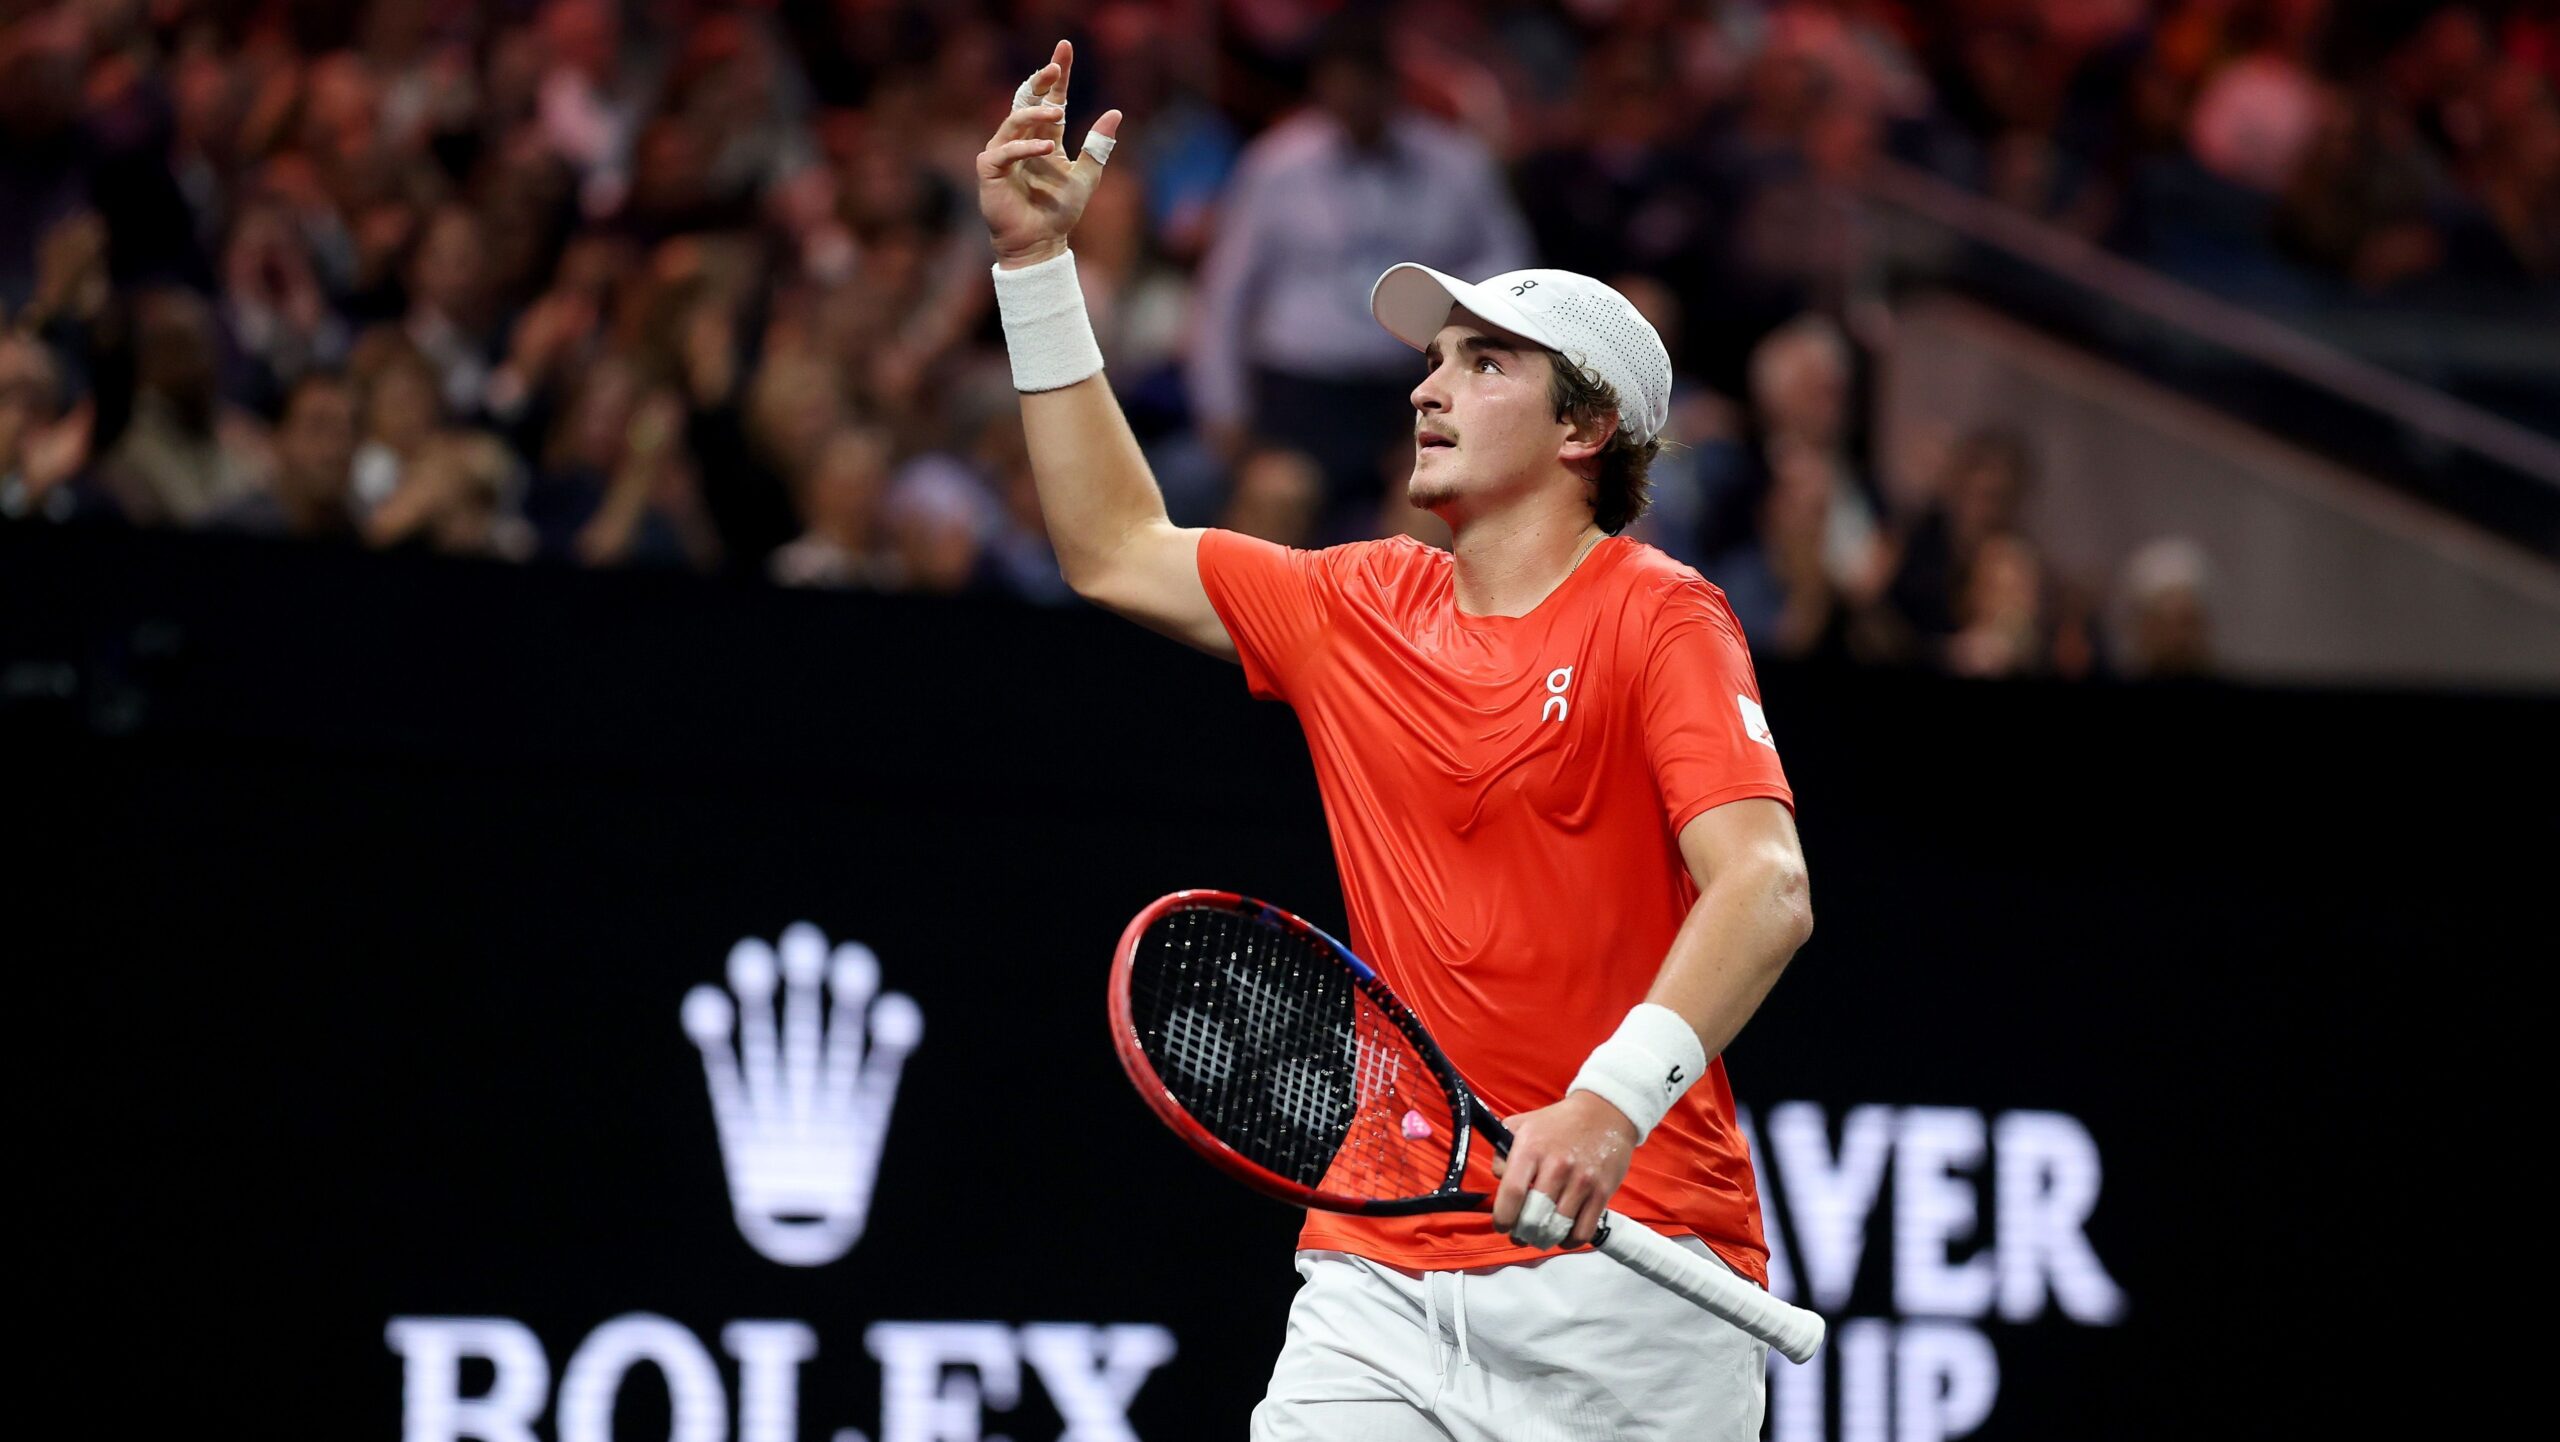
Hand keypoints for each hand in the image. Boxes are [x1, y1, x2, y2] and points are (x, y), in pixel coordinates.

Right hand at [976, 39, 1123, 269]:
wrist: (1040, 243)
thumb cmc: (1059, 213)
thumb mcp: (1086, 176)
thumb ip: (1099, 145)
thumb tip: (1116, 111)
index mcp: (1043, 138)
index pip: (1050, 99)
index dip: (1057, 76)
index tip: (1065, 49)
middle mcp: (1021, 140)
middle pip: (1027, 100)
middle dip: (1039, 80)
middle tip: (1055, 66)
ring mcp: (1002, 153)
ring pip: (1015, 120)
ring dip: (1036, 114)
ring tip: (1057, 113)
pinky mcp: (990, 169)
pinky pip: (1006, 151)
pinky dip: (1026, 147)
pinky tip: (1048, 148)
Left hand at [1489, 1091, 1637, 1248]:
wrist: (1604, 1113)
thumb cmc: (1558, 1123)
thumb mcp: (1521, 1125)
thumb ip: (1502, 1153)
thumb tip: (1498, 1181)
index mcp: (1531, 1149)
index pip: (1512, 1193)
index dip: (1503, 1218)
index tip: (1502, 1225)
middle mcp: (1557, 1165)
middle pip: (1533, 1217)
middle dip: (1522, 1234)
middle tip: (1520, 1236)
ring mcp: (1582, 1180)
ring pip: (1557, 1228)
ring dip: (1545, 1239)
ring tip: (1540, 1236)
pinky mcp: (1602, 1192)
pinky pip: (1583, 1231)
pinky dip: (1570, 1240)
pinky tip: (1563, 1235)